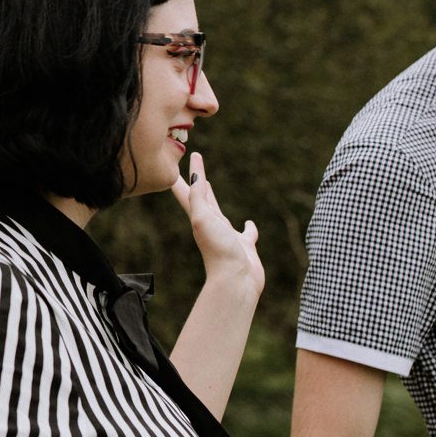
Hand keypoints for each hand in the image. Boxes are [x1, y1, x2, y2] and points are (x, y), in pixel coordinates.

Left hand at [170, 151, 262, 295]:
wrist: (235, 282)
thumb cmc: (218, 251)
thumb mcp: (203, 219)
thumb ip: (198, 198)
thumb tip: (194, 176)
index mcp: (200, 217)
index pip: (190, 190)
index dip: (186, 173)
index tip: (186, 154)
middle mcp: (211, 225)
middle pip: (201, 197)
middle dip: (196, 181)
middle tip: (193, 165)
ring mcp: (227, 236)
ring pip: (219, 212)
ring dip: (213, 198)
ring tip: (210, 185)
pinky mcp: (245, 247)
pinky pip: (247, 234)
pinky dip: (249, 228)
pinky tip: (249, 224)